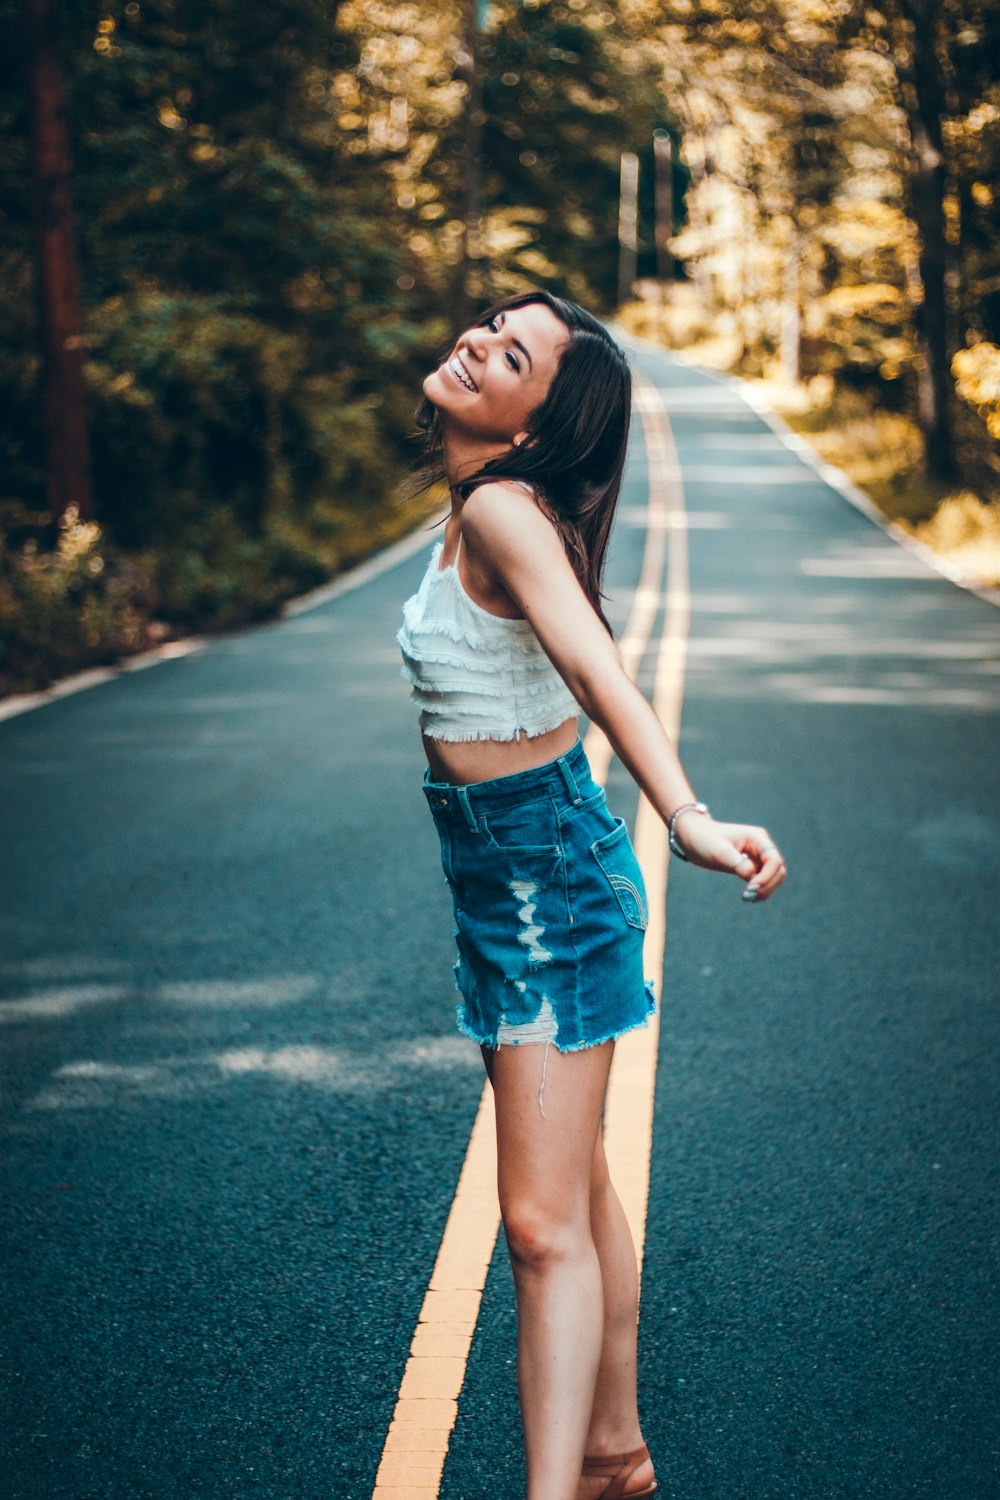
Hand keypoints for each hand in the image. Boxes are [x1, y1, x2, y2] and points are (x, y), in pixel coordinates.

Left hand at [671, 811, 786, 901]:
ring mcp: (757, 857)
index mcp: (757, 838)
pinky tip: (748, 897)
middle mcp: (761, 847)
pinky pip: (763, 881)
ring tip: (747, 898)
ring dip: (765, 890)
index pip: (774, 860)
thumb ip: (738, 864)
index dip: (767, 876)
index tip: (750, 887)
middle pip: (778, 870)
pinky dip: (759, 890)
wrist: (693, 837)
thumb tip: (752, 876)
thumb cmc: (705, 839)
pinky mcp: (751, 866)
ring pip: (773, 877)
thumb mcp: (719, 852)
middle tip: (748, 896)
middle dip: (767, 885)